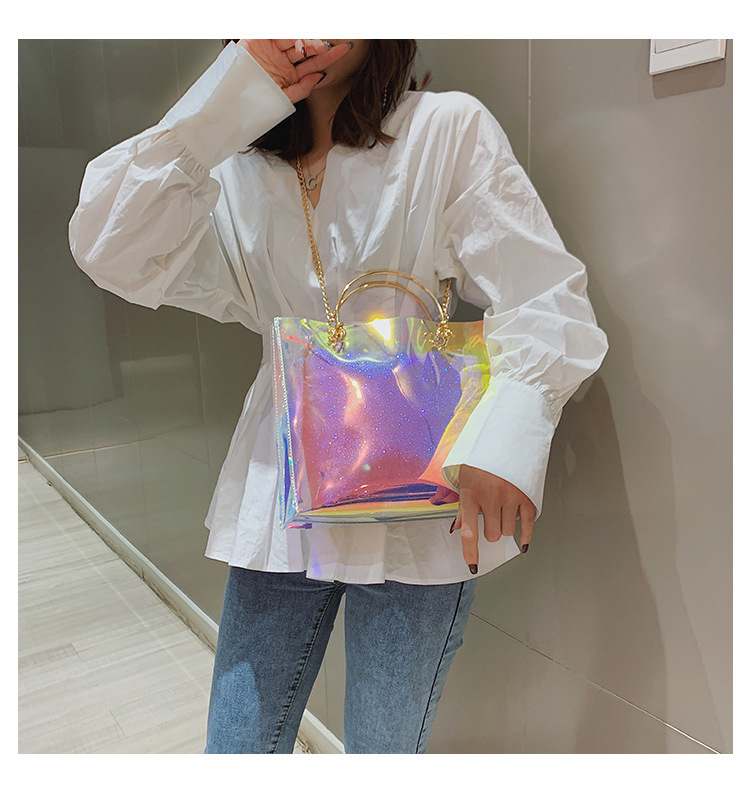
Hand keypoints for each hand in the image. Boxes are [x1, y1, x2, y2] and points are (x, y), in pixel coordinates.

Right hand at [238, 39, 353, 102]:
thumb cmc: (253, 105)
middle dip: (318, 46)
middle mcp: (282, 60)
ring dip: (305, 40)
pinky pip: (275, 32)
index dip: (329, 57)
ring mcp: (270, 48)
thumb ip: (301, 89)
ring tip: (316, 46)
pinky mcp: (257, 39)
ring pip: (292, 38)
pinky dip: (287, 33)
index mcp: (290, 74)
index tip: (345, 50)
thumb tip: (320, 76)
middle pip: (305, 48)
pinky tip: (298, 37)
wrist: (228, 103)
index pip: (313, 63)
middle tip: (328, 48)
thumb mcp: (282, 99)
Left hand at [450, 464, 534, 573]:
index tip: (473, 566)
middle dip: (490, 530)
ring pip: (508, 531)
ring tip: (501, 510)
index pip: (469, 532)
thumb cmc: (479, 459)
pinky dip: (525, 535)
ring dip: (504, 526)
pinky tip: (522, 542)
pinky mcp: (526, 495)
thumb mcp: (463, 479)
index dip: (471, 552)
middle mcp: (491, 498)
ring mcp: (510, 497)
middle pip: (492, 534)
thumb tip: (456, 528)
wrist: (503, 438)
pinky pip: (528, 524)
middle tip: (488, 516)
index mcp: (471, 494)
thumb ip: (460, 505)